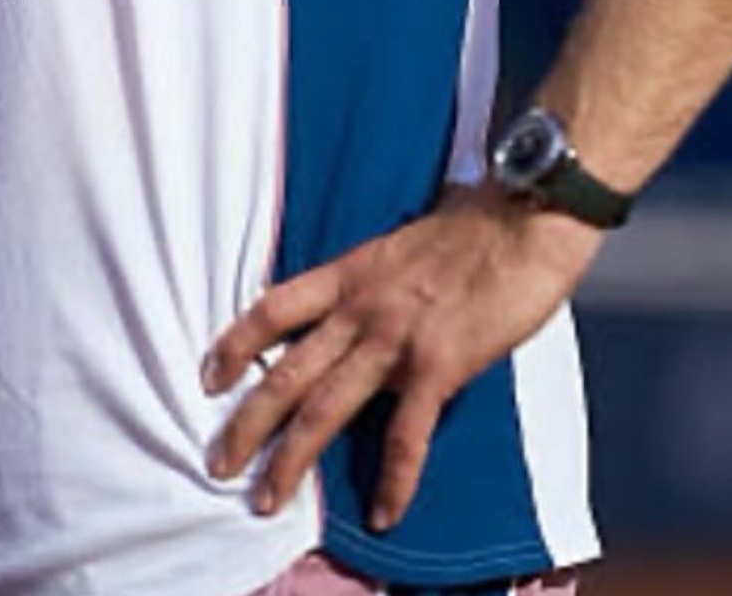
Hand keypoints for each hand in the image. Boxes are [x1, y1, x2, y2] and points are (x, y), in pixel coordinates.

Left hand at [202, 183, 600, 531]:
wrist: (522, 218)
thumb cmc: (473, 224)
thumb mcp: (402, 243)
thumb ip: (375, 275)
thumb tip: (364, 293)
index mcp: (350, 272)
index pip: (273, 307)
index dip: (235, 342)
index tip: (209, 375)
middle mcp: (361, 307)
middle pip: (287, 372)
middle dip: (247, 422)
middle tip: (217, 462)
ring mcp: (396, 337)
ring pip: (326, 408)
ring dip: (292, 459)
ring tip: (267, 500)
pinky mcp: (438, 365)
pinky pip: (406, 434)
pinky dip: (394, 479)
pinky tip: (385, 512)